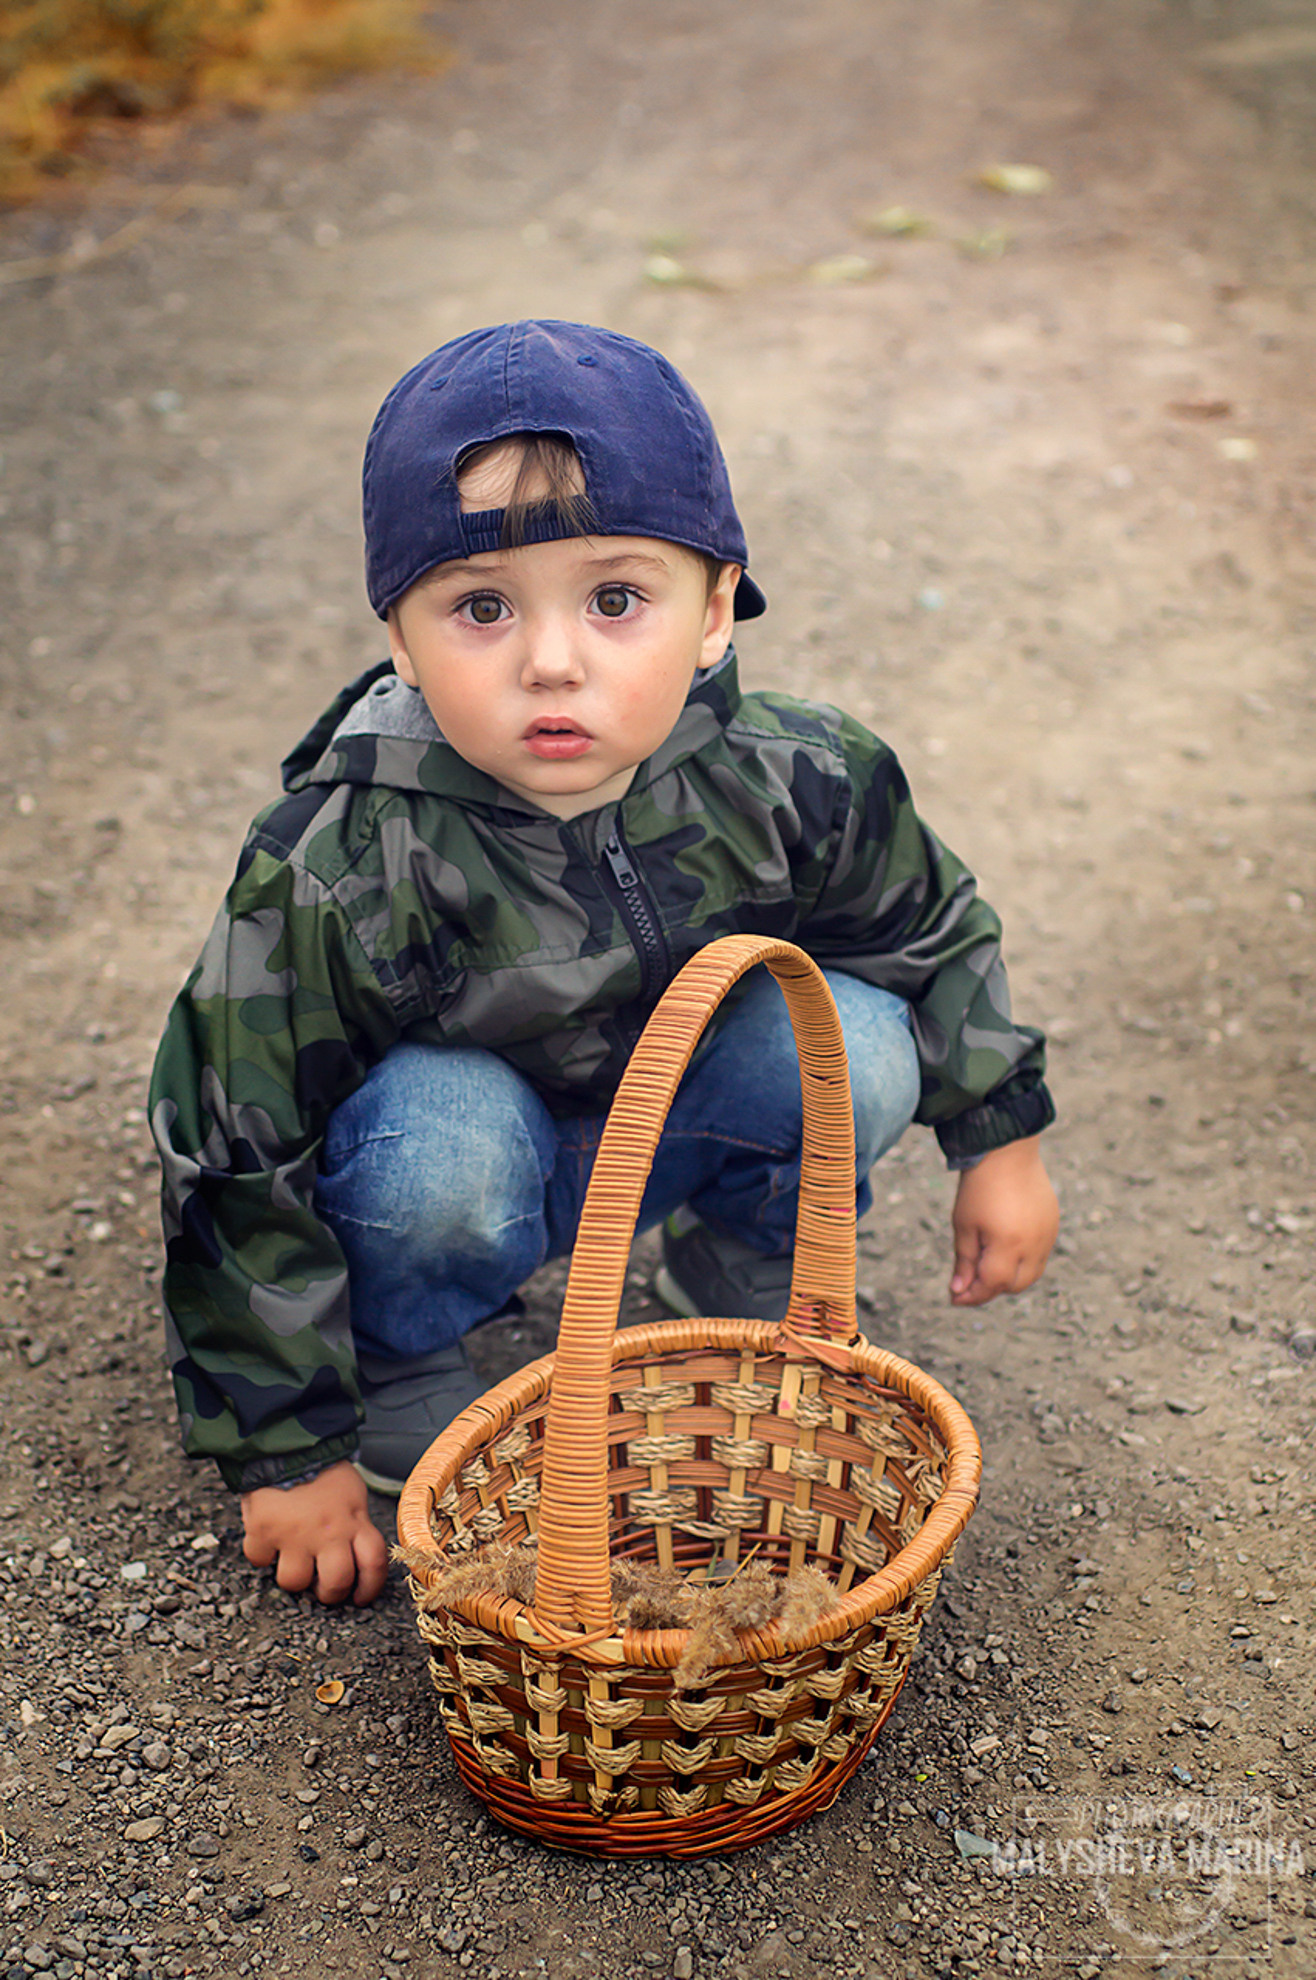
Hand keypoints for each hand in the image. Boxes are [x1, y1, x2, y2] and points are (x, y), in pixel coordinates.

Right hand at [241, 1460, 389, 1606]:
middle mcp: (328, 1531)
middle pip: (336, 1582)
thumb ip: (354, 1525)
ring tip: (292, 1560)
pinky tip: (268, 1537)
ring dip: (293, 1576)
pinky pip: (260, 1560)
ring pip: (294, 1581)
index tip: (361, 1596)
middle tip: (323, 1587)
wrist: (285, 1442)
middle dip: (329, 1592)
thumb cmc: (321, 1469)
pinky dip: (262, 1553)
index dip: (370, 1587)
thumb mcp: (350, 1494)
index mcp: (354, 1519)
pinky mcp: (264, 1531)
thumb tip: (355, 1559)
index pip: (374, 1564)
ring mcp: (295, 1534)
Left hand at [949, 1135, 1058, 1306]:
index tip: (955, 1297)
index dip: (973, 1295)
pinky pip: (1040, 1255)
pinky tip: (1004, 1249)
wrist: (1008, 1152)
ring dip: (1009, 1278)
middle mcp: (1033, 1245)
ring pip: (1031, 1274)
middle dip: (991, 1289)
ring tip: (985, 1265)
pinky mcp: (1052, 1225)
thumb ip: (964, 1261)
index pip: (992, 1285)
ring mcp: (1047, 1236)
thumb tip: (958, 1291)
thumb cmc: (980, 1187)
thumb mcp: (964, 1225)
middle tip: (968, 1283)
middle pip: (1014, 1285)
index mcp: (1008, 1245)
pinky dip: (1023, 1262)